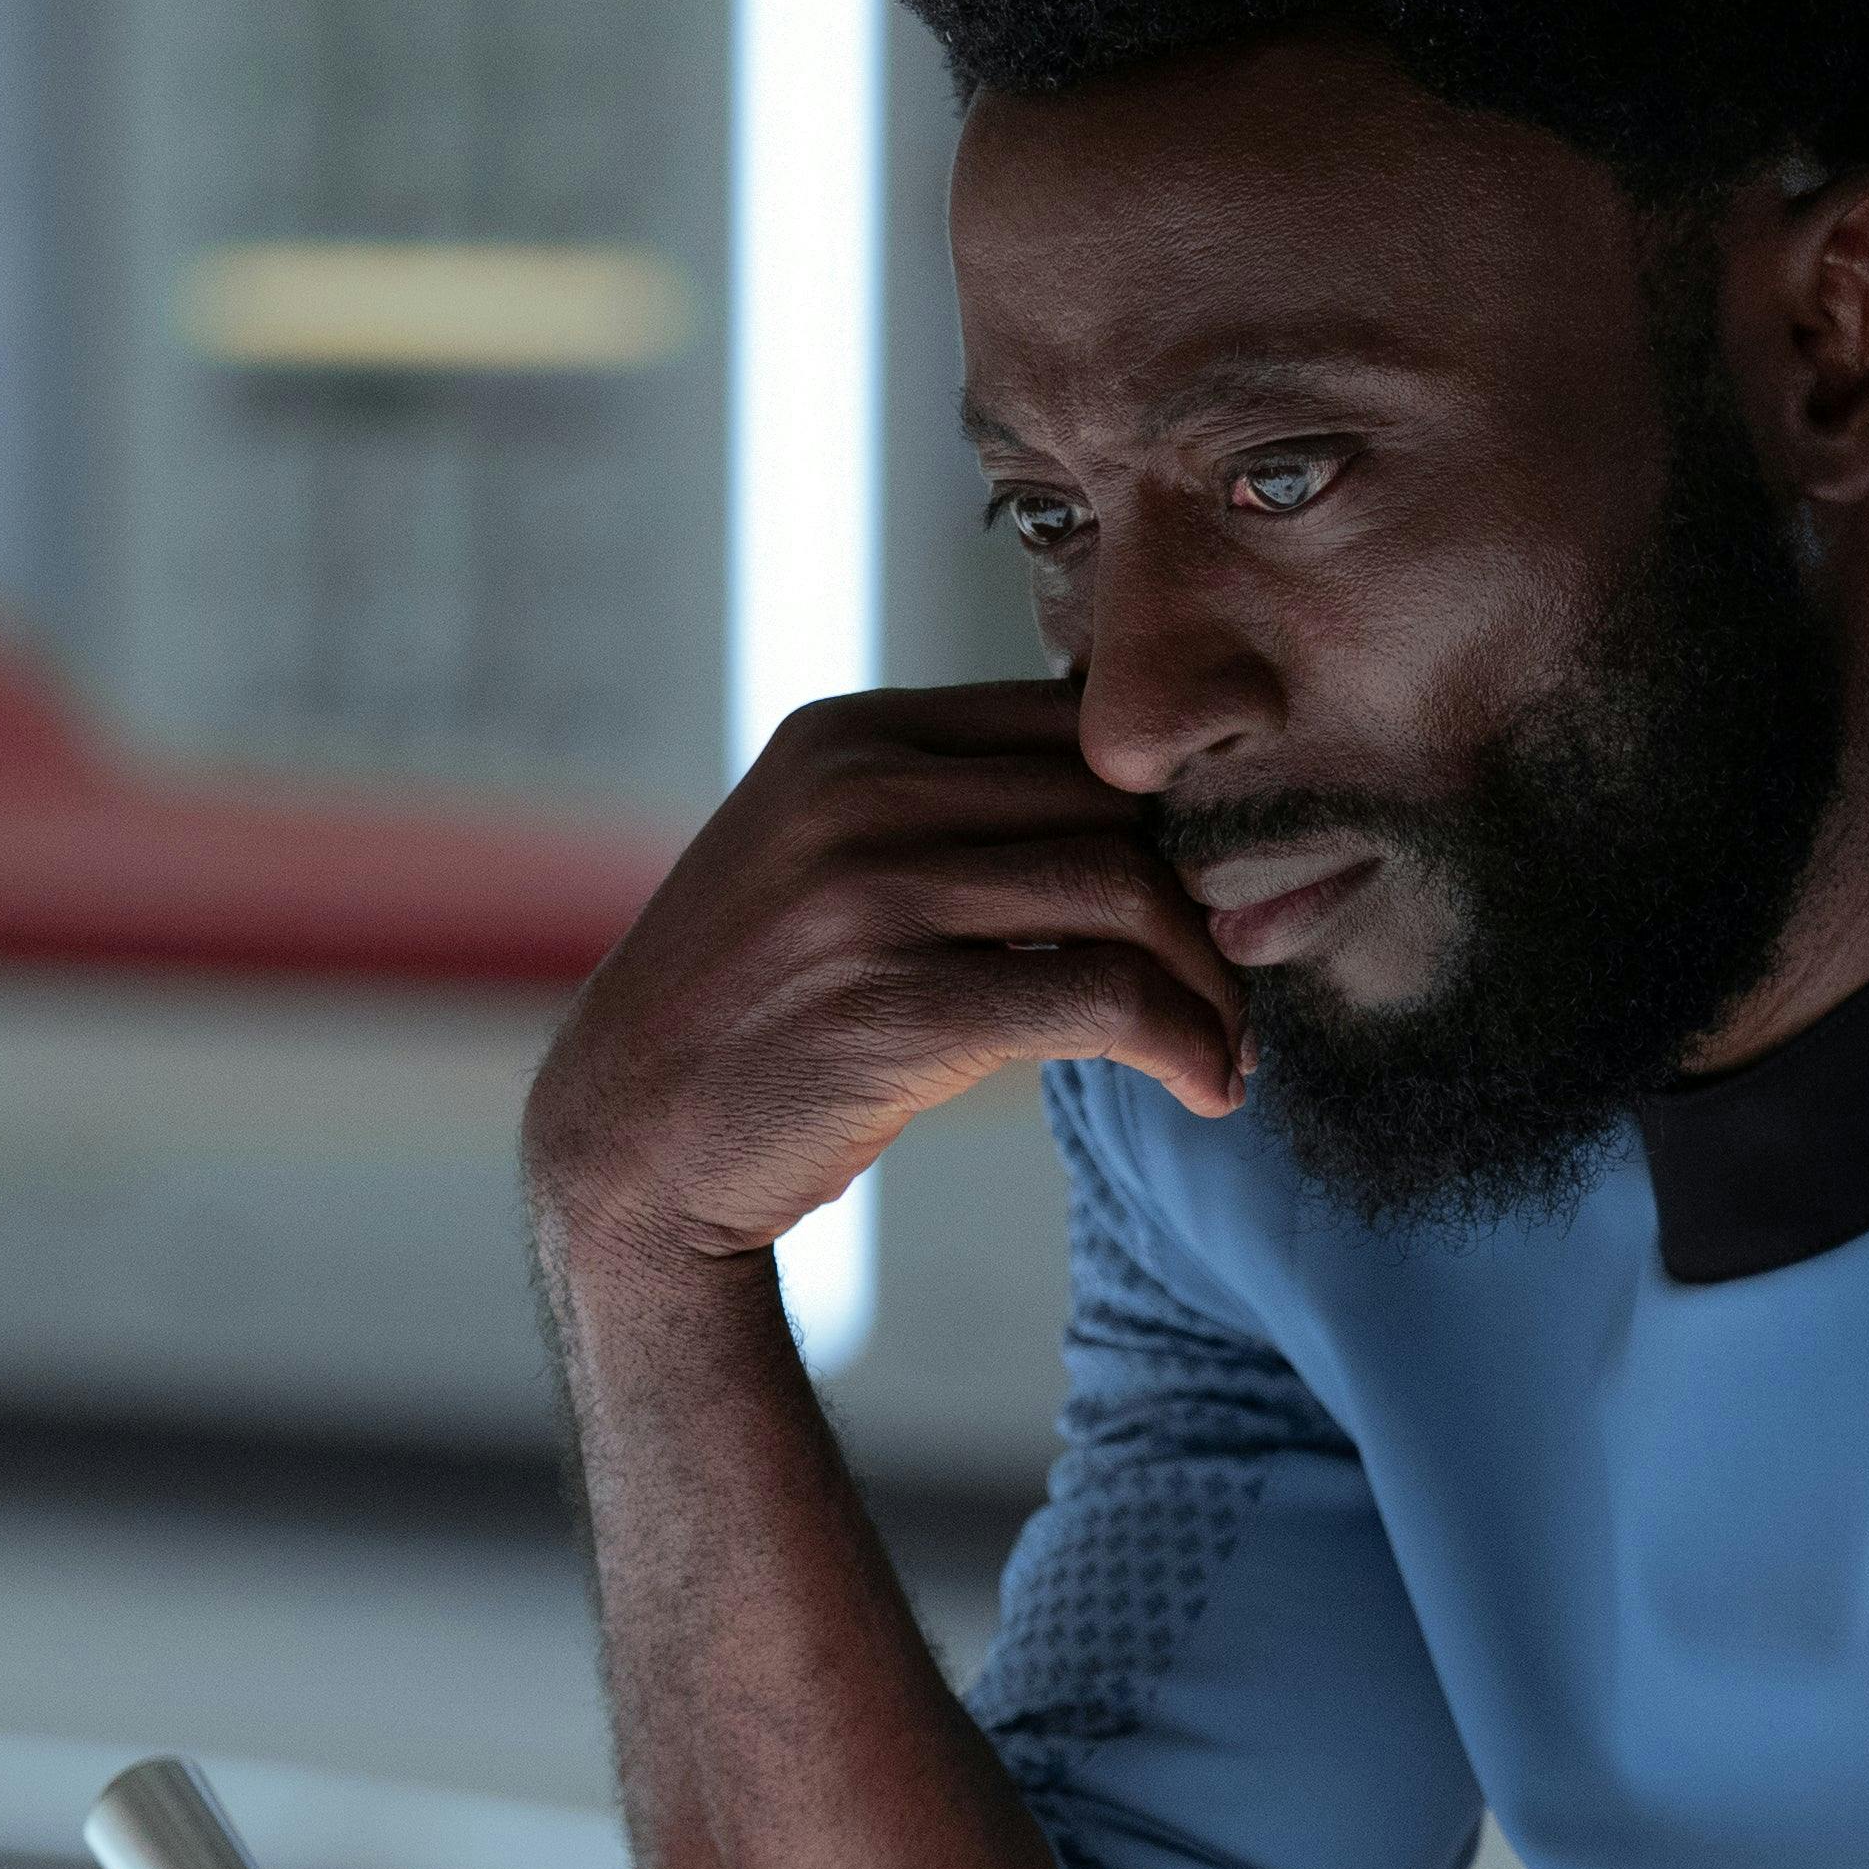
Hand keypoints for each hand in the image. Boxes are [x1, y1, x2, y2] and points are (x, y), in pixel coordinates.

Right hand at [524, 679, 1245, 1287]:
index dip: (1162, 807)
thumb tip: (1128, 808)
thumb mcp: (813, 860)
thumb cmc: (747, 1013)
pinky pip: (1104, 999)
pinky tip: (1207, 1086)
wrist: (628, 1142)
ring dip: (1210, 984)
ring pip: (1127, 895)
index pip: (1068, 726)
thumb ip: (933, 810)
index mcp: (845, 738)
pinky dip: (1183, 1044)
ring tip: (1227, 1046)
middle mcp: (857, 797)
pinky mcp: (900, 1012)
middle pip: (1112, 805)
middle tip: (1240, 975)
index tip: (1204, 886)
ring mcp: (872, 900)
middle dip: (1203, 894)